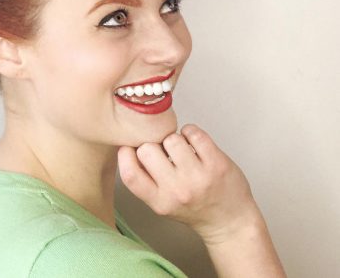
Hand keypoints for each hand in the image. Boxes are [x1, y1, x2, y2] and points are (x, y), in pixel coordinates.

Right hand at [117, 124, 261, 244]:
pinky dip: (190, 132)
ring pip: (170, 138)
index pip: (129, 173)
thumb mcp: (162, 203)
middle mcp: (177, 191)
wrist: (230, 222)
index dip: (125, 154)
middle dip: (153, 145)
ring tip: (181, 149)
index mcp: (159, 202)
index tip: (131, 148)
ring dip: (174, 139)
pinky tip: (193, 142)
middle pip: (147, 149)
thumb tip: (129, 146)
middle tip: (163, 151)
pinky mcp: (216, 164)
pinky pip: (193, 133)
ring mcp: (198, 177)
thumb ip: (145, 180)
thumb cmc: (194, 209)